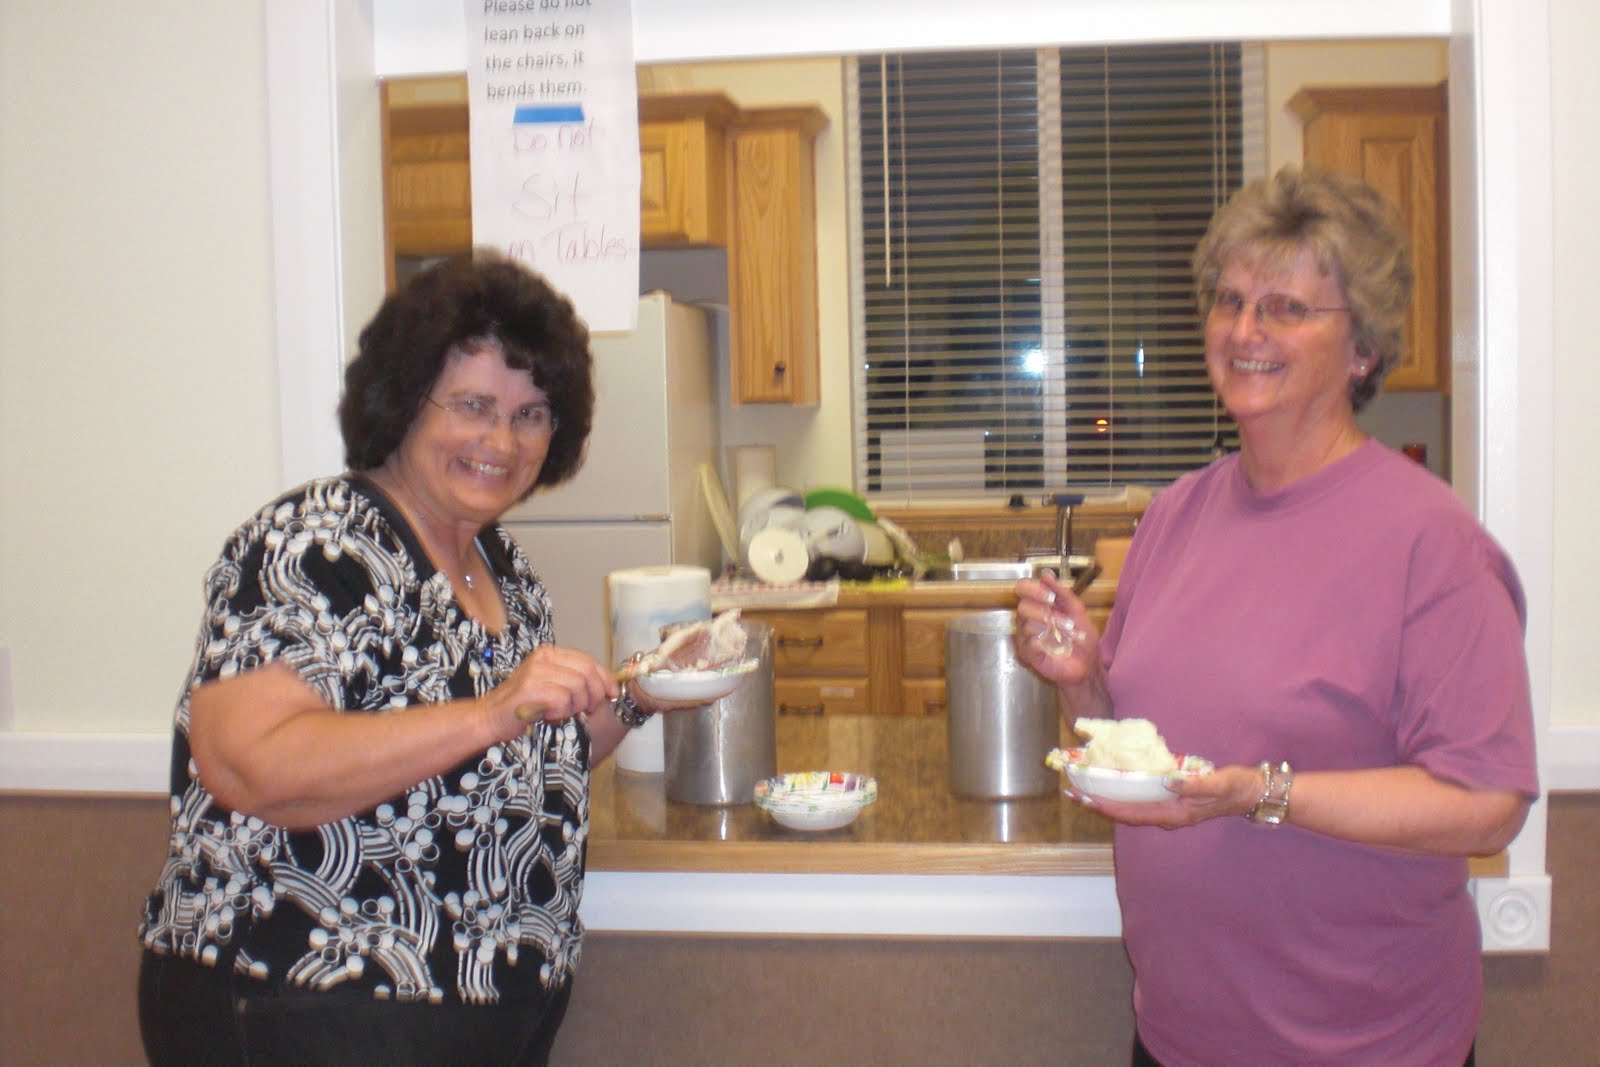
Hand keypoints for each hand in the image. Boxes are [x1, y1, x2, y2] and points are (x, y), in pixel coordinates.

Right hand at [490, 644, 614, 730]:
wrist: (490, 717)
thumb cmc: (524, 704)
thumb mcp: (551, 686)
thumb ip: (574, 681)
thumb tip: (607, 686)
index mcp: (549, 653)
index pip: (588, 661)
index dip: (604, 678)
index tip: (612, 693)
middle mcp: (543, 658)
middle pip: (587, 673)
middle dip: (593, 694)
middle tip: (586, 709)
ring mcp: (535, 672)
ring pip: (577, 687)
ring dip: (574, 706)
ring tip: (560, 712)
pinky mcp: (530, 688)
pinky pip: (563, 700)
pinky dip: (560, 712)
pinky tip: (548, 715)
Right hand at [1013, 571, 1099, 685]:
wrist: (1088, 665)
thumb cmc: (1082, 638)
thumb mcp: (1078, 611)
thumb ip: (1062, 593)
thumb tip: (1046, 574)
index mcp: (1039, 604)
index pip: (1022, 588)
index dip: (1032, 589)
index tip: (1050, 596)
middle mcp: (1029, 618)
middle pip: (1023, 607)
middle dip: (1046, 611)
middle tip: (1065, 620)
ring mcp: (1026, 637)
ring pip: (1027, 625)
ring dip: (1052, 628)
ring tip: (1070, 634)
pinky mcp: (1027, 654)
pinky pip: (1028, 643)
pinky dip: (1044, 643)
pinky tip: (1056, 646)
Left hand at [1065, 763, 1263, 828]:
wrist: (1251, 793)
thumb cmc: (1235, 787)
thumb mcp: (1219, 784)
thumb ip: (1196, 785)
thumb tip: (1169, 781)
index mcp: (1175, 814)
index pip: (1134, 814)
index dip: (1109, 807)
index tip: (1086, 799)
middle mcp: (1167, 815)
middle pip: (1126, 813)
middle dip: (1099, 804)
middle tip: (1072, 792)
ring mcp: (1168, 810)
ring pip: (1130, 808)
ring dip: (1107, 799)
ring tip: (1083, 789)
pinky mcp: (1171, 800)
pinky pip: (1140, 800)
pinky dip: (1122, 793)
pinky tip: (1112, 783)